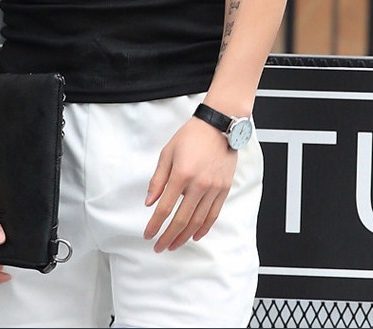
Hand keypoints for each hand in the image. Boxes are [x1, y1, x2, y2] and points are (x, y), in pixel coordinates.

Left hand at [143, 116, 236, 251]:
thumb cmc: (191, 136)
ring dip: (185, 236)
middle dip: (168, 236)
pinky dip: (204, 228)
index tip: (148, 234)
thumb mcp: (167, 153)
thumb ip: (158, 179)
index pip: (165, 208)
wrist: (218, 126)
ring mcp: (213, 188)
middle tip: (159, 247)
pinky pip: (214, 214)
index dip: (155, 224)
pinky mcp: (224, 189)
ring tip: (174, 244)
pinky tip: (195, 235)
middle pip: (181, 219)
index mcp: (182, 174)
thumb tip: (150, 202)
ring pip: (198, 221)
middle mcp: (199, 184)